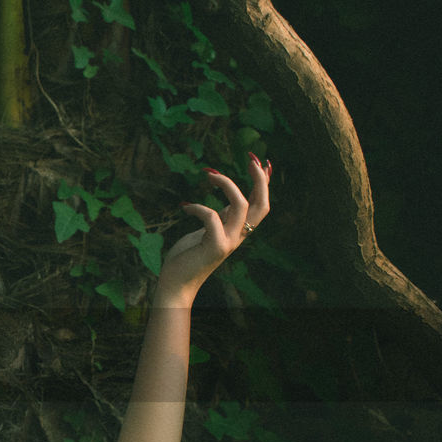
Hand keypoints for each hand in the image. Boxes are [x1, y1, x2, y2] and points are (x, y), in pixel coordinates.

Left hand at [154, 153, 271, 306]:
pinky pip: (211, 218)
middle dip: (259, 180)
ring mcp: (228, 242)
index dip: (264, 183)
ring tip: (208, 174)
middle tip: (249, 158)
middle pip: (262, 205)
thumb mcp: (209, 230)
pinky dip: (198, 207)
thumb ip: (222, 217)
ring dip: (227, 185)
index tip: (261, 161)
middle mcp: (238, 236)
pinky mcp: (214, 247)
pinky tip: (184, 208)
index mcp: (238, 230)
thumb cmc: (189, 256)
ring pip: (241, 206)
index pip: (260, 204)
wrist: (177, 283)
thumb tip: (231, 198)